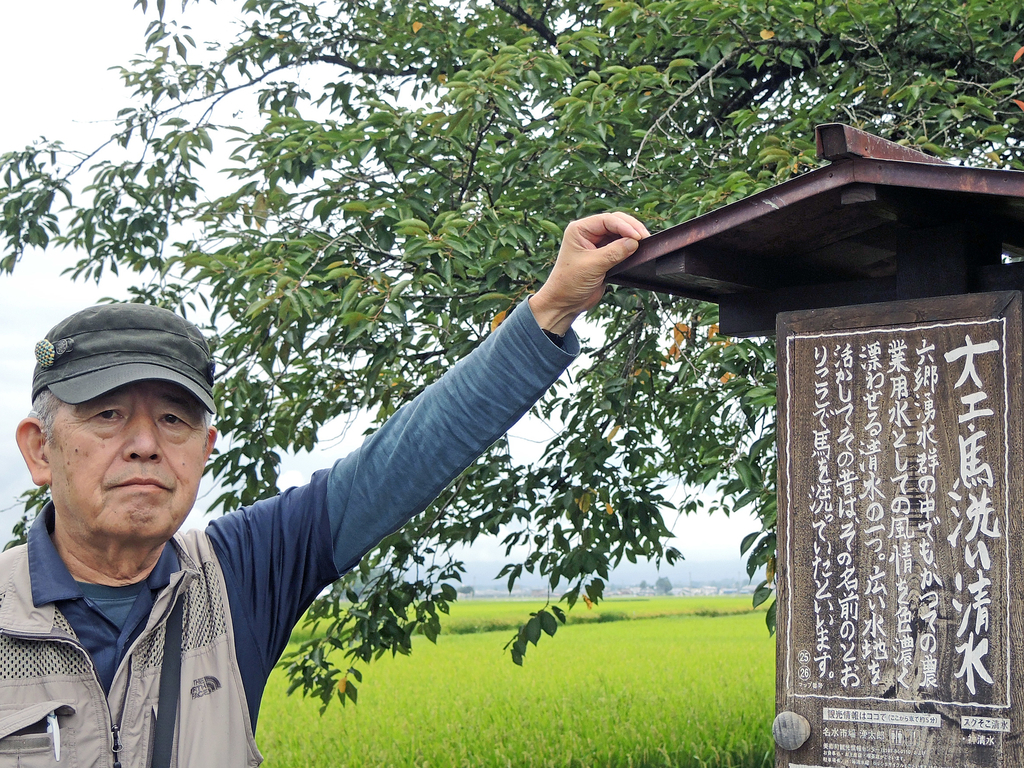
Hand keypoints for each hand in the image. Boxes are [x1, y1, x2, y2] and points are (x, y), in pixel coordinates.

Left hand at [529, 212, 649, 335]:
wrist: (564, 303)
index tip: (638, 236)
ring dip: (632, 237)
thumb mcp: (593, 266)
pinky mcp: (604, 256)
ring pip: (620, 234)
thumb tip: (634, 242)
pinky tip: (638, 251)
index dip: (624, 226)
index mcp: (579, 230)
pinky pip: (621, 247)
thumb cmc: (569, 283)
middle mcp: (588, 234)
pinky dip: (630, 248)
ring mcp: (597, 244)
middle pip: (615, 223)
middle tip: (645, 238)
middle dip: (631, 229)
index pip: (606, 220)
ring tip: (645, 244)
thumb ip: (614, 253)